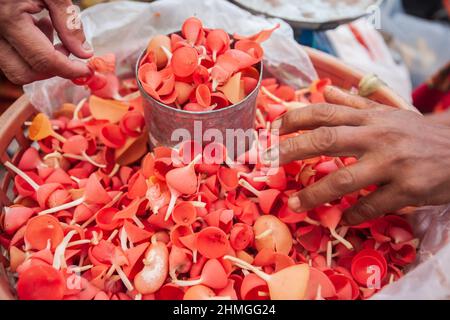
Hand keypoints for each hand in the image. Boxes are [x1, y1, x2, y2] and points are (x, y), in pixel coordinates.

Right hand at [0, 0, 92, 83]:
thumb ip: (68, 22)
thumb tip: (84, 53)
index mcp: (7, 17)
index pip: (44, 60)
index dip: (69, 70)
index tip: (86, 69)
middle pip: (24, 73)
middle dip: (51, 70)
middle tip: (68, 52)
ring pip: (13, 68)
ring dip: (38, 62)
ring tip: (50, 32)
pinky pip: (7, 55)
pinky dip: (26, 51)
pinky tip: (37, 26)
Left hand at [265, 86, 449, 224]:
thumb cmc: (416, 133)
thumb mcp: (387, 113)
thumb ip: (354, 103)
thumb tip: (324, 91)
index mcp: (370, 118)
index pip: (324, 112)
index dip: (294, 119)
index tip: (272, 130)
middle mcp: (377, 136)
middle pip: (326, 140)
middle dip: (292, 150)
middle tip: (269, 163)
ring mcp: (393, 163)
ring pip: (345, 178)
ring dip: (315, 193)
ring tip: (294, 203)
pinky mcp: (408, 189)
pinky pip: (372, 205)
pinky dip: (353, 214)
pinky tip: (341, 218)